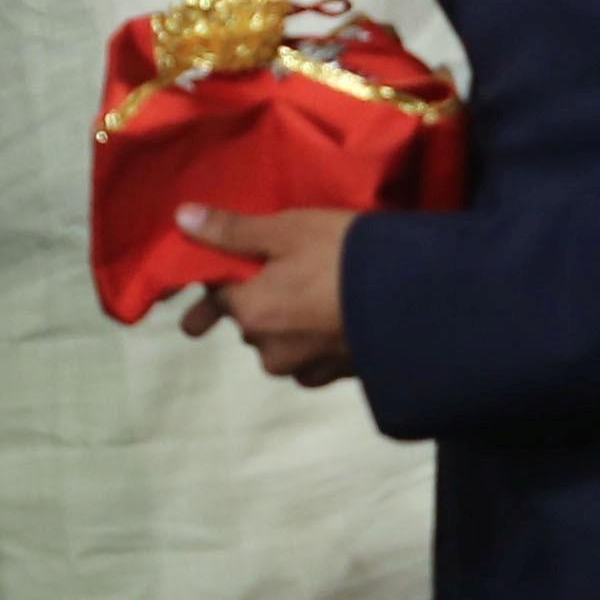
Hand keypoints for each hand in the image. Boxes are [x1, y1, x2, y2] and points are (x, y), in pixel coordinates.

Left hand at [169, 203, 354, 382]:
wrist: (418, 297)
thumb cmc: (344, 255)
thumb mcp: (287, 229)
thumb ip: (232, 230)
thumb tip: (180, 221)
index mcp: (250, 313)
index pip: (217, 298)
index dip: (222, 282)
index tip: (228, 280)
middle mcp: (269, 350)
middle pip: (250, 322)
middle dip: (260, 303)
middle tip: (289, 275)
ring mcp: (305, 369)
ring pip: (281, 343)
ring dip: (290, 324)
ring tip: (319, 293)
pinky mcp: (337, 379)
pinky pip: (311, 358)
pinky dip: (317, 340)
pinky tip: (338, 319)